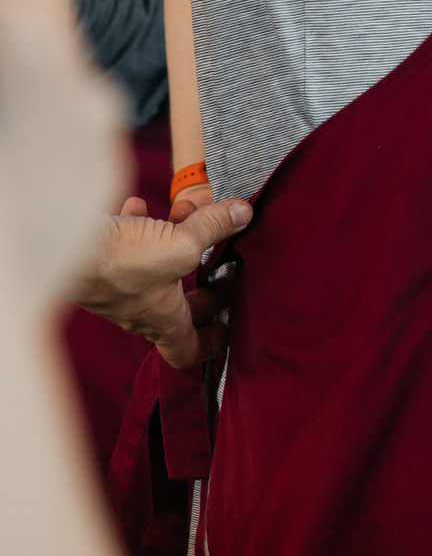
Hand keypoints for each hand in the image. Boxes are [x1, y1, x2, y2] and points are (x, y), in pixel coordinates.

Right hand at [64, 194, 253, 369]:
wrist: (63, 246)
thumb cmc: (123, 261)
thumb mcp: (184, 244)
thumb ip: (216, 227)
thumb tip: (244, 213)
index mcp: (163, 320)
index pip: (189, 351)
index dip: (214, 344)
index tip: (231, 328)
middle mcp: (140, 309)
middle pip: (181, 307)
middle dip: (206, 284)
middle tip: (226, 264)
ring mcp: (118, 287)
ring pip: (157, 268)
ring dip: (175, 239)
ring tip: (185, 209)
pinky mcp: (100, 264)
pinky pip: (126, 245)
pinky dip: (137, 224)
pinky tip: (137, 204)